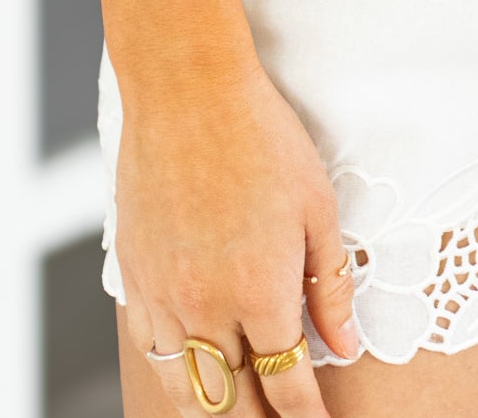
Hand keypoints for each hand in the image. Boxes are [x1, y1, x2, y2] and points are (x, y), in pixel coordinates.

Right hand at [116, 55, 359, 409]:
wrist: (188, 91)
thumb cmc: (262, 137)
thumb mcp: (318, 206)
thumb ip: (331, 285)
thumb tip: (344, 346)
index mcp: (260, 294)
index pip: (286, 387)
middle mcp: (207, 308)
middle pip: (231, 404)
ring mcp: (163, 297)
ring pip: (184, 390)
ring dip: (214, 410)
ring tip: (238, 412)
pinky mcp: (133, 278)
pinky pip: (150, 350)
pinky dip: (172, 373)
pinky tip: (189, 372)